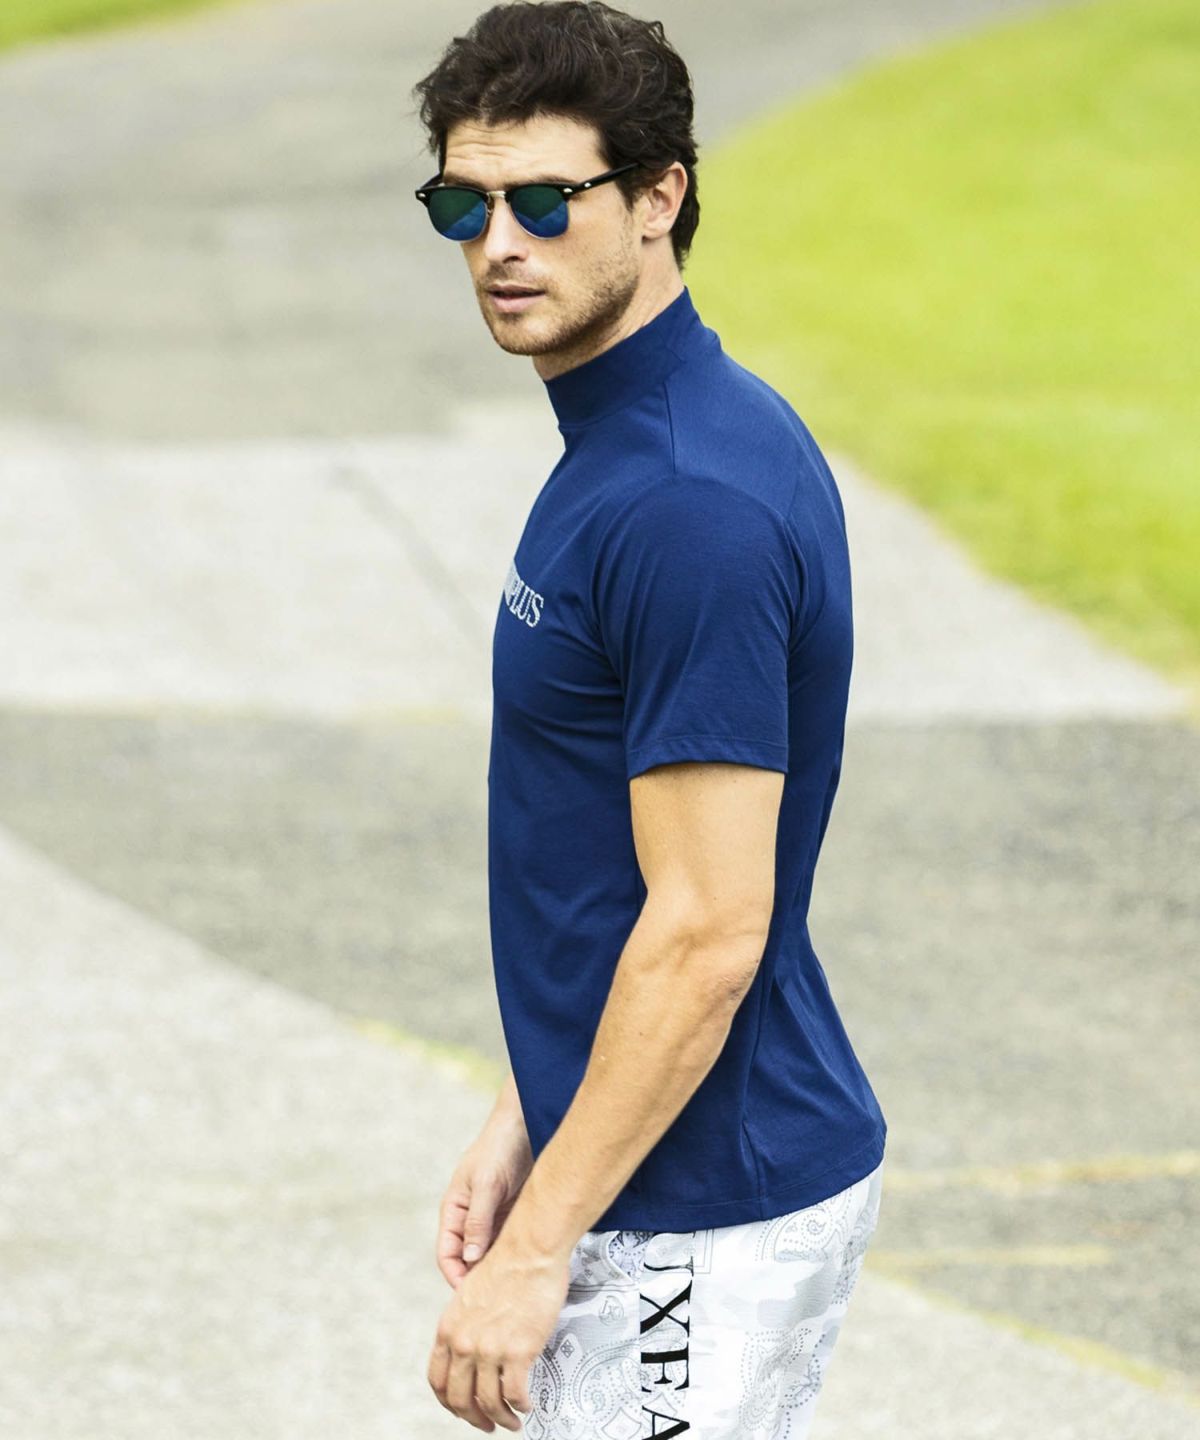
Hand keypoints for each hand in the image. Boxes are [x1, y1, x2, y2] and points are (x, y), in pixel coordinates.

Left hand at [428, 1235, 569, 1431]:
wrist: (529, 1250)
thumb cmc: (507, 1264)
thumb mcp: (470, 1295)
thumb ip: (466, 1324)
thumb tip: (473, 1347)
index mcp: (449, 1328)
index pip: (438, 1380)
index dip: (450, 1402)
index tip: (463, 1409)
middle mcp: (463, 1342)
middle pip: (459, 1399)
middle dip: (474, 1418)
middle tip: (488, 1424)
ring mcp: (489, 1349)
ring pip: (488, 1402)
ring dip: (501, 1418)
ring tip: (512, 1421)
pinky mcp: (517, 1351)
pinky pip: (514, 1394)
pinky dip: (520, 1405)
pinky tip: (527, 1403)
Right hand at [436, 1099, 532, 1289]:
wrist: (526, 1126)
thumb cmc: (499, 1148)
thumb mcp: (486, 1184)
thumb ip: (478, 1220)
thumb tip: (470, 1257)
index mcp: (454, 1210)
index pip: (447, 1254)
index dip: (455, 1276)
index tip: (470, 1296)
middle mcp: (470, 1219)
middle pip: (468, 1260)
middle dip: (477, 1282)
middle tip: (494, 1302)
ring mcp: (491, 1219)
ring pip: (489, 1256)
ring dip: (497, 1272)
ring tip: (511, 1290)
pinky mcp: (511, 1217)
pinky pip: (507, 1245)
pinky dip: (513, 1258)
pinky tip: (526, 1269)